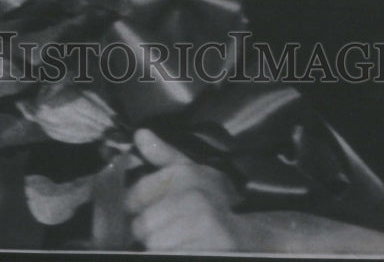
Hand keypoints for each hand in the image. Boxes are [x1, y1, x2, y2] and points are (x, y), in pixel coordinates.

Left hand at [126, 129, 243, 251]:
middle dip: (148, 229)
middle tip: (165, 227)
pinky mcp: (208, 250)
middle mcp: (194, 198)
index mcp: (186, 175)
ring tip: (177, 238)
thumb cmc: (213, 199)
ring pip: (154, 245)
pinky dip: (175, 253)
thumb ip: (163, 154)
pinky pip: (171, 256)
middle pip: (143, 224)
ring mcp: (203, 227)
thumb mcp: (191, 171)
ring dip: (161, 246)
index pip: (137, 193)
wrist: (249, 232)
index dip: (134, 204)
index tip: (141, 208)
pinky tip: (185, 246)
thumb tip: (139, 134)